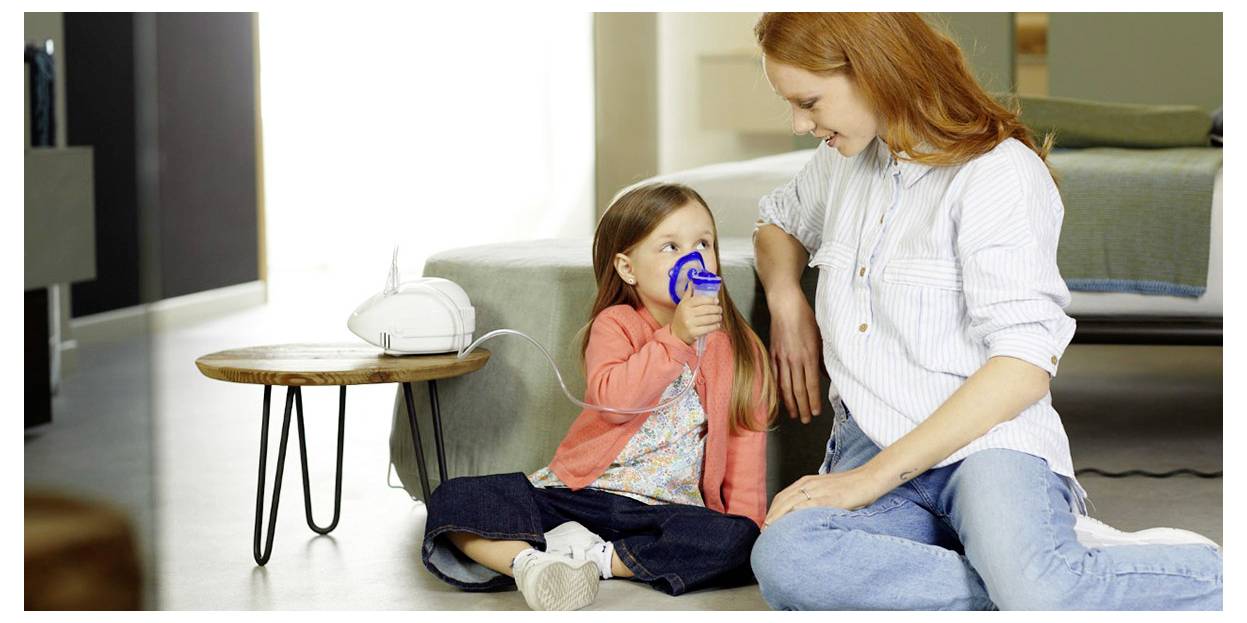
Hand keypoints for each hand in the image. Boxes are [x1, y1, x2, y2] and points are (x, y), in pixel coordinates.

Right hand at [671, 282, 721, 344]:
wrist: (676, 334)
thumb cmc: (681, 318)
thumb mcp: (682, 305)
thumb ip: (688, 294)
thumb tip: (692, 282)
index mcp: (685, 305)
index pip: (700, 300)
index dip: (710, 300)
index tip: (716, 301)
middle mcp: (687, 314)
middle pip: (707, 309)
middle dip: (716, 309)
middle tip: (720, 309)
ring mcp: (690, 324)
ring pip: (709, 319)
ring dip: (717, 318)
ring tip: (719, 317)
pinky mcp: (694, 333)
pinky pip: (708, 328)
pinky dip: (715, 326)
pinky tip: (717, 324)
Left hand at [762, 468, 887, 528]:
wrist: (869, 478)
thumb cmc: (850, 486)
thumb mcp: (827, 490)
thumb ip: (814, 499)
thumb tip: (802, 515)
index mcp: (807, 482)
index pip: (782, 496)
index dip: (772, 510)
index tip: (766, 524)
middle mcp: (809, 484)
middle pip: (782, 500)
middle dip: (771, 516)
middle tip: (764, 531)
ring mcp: (819, 490)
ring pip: (791, 503)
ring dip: (779, 517)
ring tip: (771, 531)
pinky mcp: (831, 498)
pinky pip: (810, 505)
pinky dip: (797, 514)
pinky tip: (790, 523)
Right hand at [767, 288, 822, 422]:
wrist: (785, 305)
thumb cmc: (805, 318)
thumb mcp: (820, 337)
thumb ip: (822, 358)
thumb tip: (826, 374)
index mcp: (808, 355)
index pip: (811, 384)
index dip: (813, 400)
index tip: (816, 412)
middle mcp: (794, 359)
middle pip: (798, 389)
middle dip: (803, 407)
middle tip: (806, 420)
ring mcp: (781, 357)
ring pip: (785, 385)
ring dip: (790, 402)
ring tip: (794, 414)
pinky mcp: (772, 354)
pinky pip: (775, 375)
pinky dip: (777, 389)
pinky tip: (781, 398)